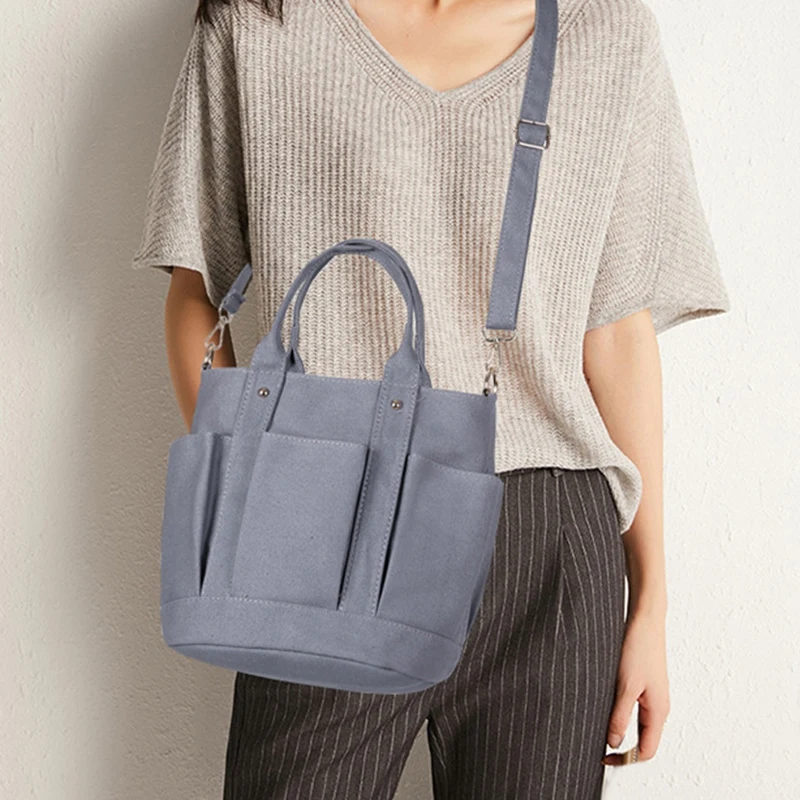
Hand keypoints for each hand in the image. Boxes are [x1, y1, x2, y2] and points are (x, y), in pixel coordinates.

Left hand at [602, 610, 669, 765]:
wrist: (645, 619)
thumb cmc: (639, 647)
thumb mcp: (625, 685)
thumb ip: (619, 715)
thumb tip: (613, 742)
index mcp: (658, 711)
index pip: (646, 750)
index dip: (625, 759)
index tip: (603, 758)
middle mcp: (658, 706)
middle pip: (643, 740)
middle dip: (622, 747)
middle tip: (597, 746)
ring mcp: (652, 695)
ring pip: (637, 723)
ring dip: (619, 728)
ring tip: (597, 727)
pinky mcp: (644, 683)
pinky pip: (633, 707)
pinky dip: (619, 713)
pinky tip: (604, 707)